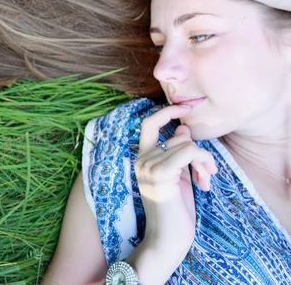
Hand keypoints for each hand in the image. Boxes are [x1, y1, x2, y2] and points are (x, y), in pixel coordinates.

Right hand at [125, 104, 217, 284]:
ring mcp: (148, 166)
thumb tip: (183, 128)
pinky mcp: (160, 173)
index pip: (149, 123)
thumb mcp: (179, 176)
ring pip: (186, 143)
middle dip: (199, 151)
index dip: (166, 111)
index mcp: (142, 159)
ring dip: (204, 160)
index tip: (184, 108)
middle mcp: (141, 159)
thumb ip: (178, 152)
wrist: (166, 240)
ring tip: (206, 180)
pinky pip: (189, 152)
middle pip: (178, 136)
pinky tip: (205, 182)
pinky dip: (204, 162)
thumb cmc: (174, 212)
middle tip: (208, 173)